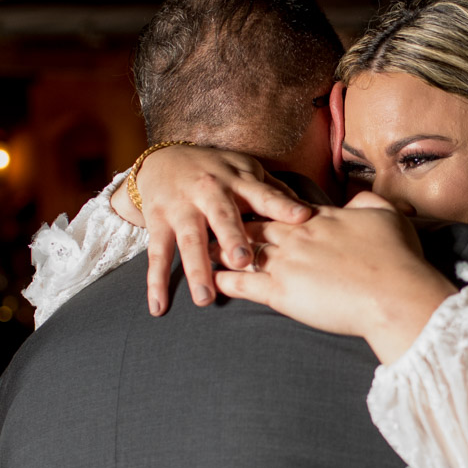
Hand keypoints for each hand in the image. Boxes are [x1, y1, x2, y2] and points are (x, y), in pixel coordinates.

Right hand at [111, 144, 313, 315]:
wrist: (162, 160)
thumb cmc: (215, 172)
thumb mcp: (245, 172)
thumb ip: (273, 193)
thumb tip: (311, 212)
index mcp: (237, 181)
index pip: (263, 194)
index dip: (282, 205)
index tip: (302, 218)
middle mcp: (208, 192)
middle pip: (222, 217)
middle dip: (232, 238)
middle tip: (244, 261)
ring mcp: (181, 208)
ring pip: (189, 240)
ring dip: (196, 269)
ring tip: (204, 298)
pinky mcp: (158, 223)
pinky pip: (157, 255)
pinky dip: (156, 283)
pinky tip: (159, 308)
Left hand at [213, 193, 457, 363]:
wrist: (395, 295)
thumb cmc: (398, 259)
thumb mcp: (387, 217)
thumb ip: (368, 202)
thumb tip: (357, 198)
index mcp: (321, 218)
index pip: (285, 209)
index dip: (265, 206)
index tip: (248, 201)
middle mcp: (298, 235)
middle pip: (257, 223)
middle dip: (232, 221)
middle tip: (210, 217)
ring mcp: (287, 262)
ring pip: (244, 249)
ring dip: (221, 249)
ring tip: (201, 247)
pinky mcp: (281, 292)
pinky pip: (243, 283)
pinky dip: (224, 280)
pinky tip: (210, 279)